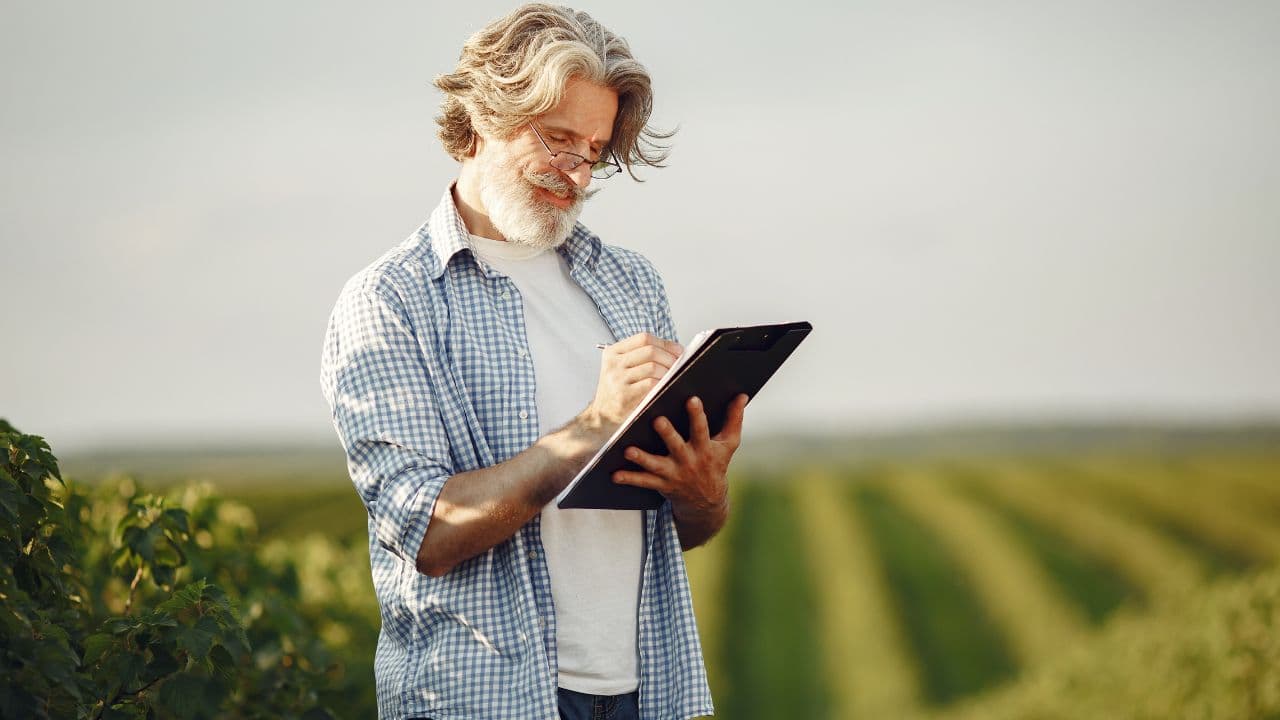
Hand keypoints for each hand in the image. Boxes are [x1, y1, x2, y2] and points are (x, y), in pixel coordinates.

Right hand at [583, 333, 682, 429]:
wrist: (602, 417)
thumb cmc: (617, 391)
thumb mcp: (621, 368)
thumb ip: (641, 357)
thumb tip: (675, 350)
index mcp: (612, 352)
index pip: (643, 339)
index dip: (665, 343)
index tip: (678, 351)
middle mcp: (613, 364)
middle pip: (650, 351)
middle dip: (670, 358)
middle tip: (678, 366)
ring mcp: (617, 380)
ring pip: (653, 367)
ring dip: (668, 373)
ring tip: (672, 378)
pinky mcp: (624, 396)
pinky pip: (651, 384)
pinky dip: (662, 384)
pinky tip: (664, 388)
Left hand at [612, 394, 747, 546]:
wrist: (707, 502)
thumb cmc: (716, 464)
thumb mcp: (729, 444)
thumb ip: (734, 418)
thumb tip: (742, 394)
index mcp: (704, 448)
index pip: (702, 429)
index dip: (697, 415)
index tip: (691, 398)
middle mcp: (688, 461)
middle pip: (677, 446)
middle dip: (667, 434)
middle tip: (657, 420)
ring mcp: (674, 474)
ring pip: (656, 466)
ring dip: (642, 458)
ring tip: (628, 450)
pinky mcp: (662, 484)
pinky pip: (643, 482)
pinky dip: (629, 479)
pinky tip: (615, 474)